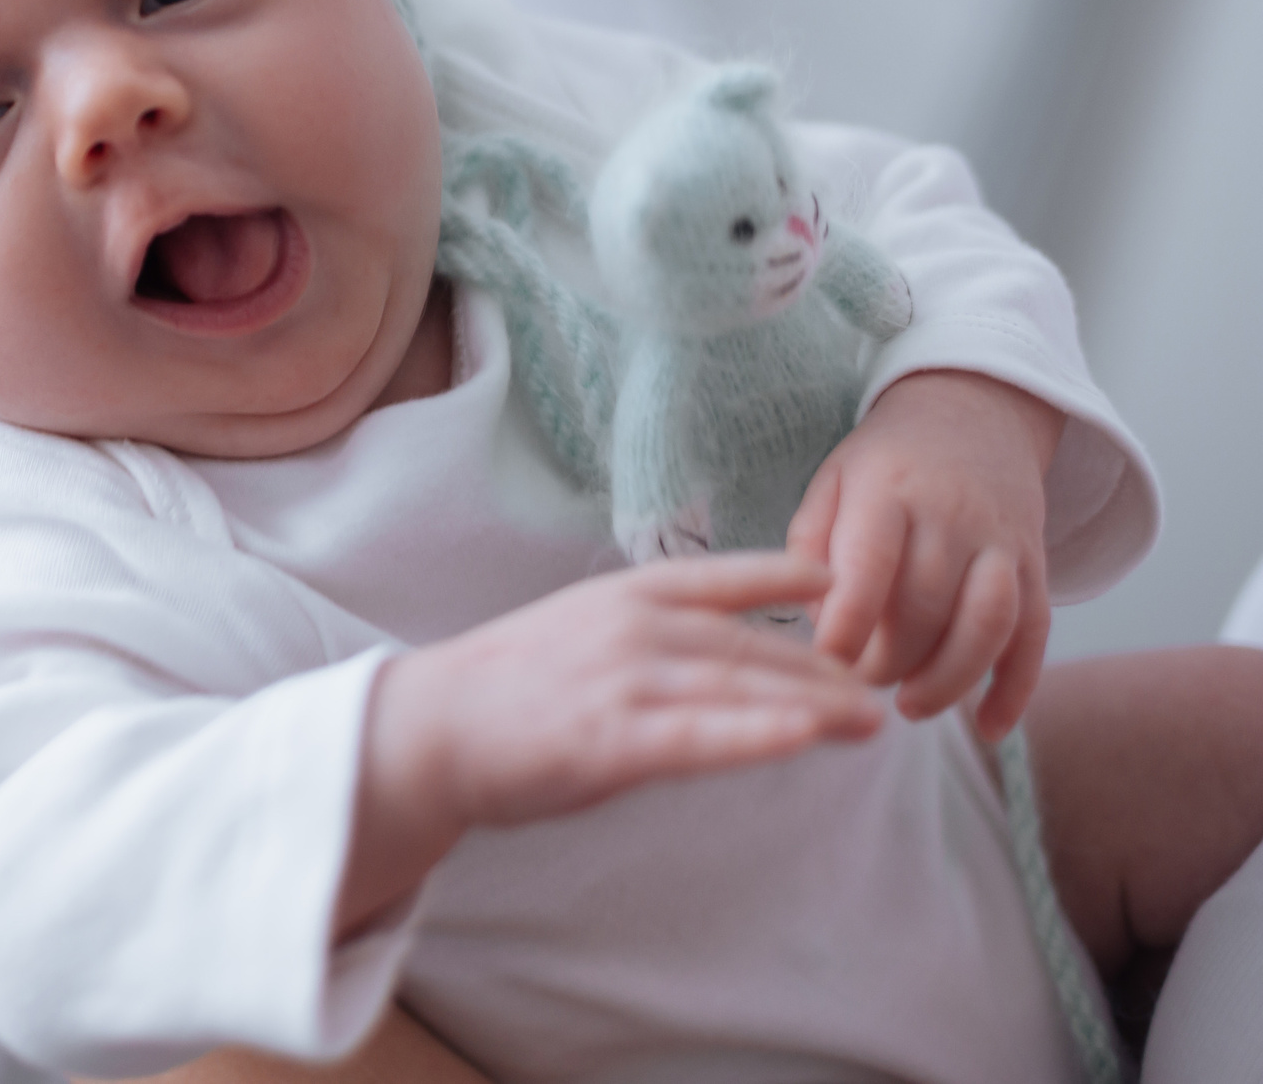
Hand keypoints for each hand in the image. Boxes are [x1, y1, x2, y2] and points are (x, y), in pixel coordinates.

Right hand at [340, 554, 880, 932]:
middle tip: (885, 688)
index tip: (840, 578)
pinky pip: (699, 736)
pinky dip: (756, 734)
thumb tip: (719, 660)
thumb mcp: (581, 638)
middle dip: (825, 668)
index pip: (722, 577)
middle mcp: (630, 626)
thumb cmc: (508, 690)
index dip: (786, 575)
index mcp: (623, 595)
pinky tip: (803, 737)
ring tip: (872, 722)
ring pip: (739, 687)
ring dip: (814, 704)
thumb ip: (648, 641)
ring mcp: (621, 680)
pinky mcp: (610, 739)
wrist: (430, 730)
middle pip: (749, 644)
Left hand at [786, 369, 1060, 738]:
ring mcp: (1001, 540)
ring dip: (950, 680)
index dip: (847, 624)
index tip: (822, 663)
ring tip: (911, 707)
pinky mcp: (1035, 564)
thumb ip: (812, 544)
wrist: (974, 413)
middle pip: (927, 606)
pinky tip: (989, 726)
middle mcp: (951, 515)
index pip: (870, 566)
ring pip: (988, 624)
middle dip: (890, 660)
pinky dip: (1017, 687)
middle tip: (858, 683)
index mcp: (887, 490)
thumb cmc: (885, 462)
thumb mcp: (833, 480)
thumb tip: (814, 622)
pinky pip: (1036, 633)